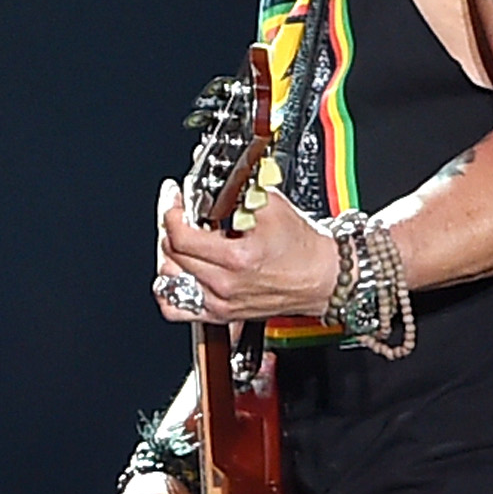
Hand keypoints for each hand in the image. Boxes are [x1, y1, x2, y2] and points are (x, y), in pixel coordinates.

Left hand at [153, 176, 337, 325]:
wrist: (324, 279)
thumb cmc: (304, 250)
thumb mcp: (272, 206)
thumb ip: (237, 189)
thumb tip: (212, 178)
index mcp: (236, 259)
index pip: (180, 236)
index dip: (171, 211)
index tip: (174, 198)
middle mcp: (224, 285)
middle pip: (171, 254)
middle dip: (171, 226)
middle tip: (180, 213)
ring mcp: (220, 303)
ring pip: (168, 279)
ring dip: (169, 255)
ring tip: (180, 240)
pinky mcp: (221, 314)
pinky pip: (177, 308)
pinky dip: (169, 289)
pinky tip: (179, 272)